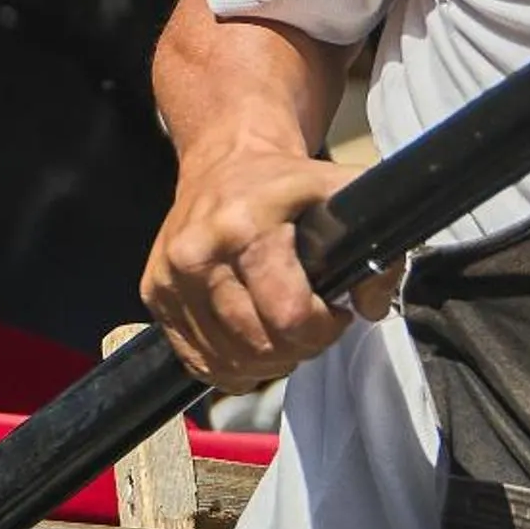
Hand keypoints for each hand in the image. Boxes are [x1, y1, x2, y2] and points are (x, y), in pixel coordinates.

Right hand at [140, 138, 394, 390]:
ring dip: (266, 360)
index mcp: (243, 227)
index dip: (323, 327)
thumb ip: (376, 248)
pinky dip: (230, 366)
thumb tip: (372, 309)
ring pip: (228, 362)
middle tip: (310, 323)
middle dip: (298, 347)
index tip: (333, 310)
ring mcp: (168, 279)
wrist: (221, 161)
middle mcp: (196, 255)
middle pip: (258, 345)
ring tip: (281, 330)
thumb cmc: (284, 183)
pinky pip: (197, 361)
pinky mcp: (153, 294)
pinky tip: (250, 341)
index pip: (287, 315)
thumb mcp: (341, 194)